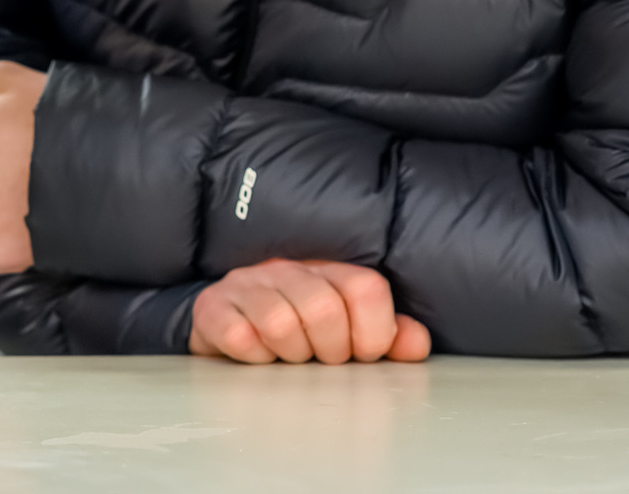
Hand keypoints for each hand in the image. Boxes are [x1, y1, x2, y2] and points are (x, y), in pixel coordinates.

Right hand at [188, 260, 432, 363]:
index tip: (362, 354)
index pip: (366, 288)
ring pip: (279, 323)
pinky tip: (257, 355)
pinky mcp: (212, 307)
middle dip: (330, 350)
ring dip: (289, 355)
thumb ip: (386, 335)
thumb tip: (416, 344)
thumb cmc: (296, 329)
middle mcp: (287, 269)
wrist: (226, 323)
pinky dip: (252, 356)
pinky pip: (238, 336)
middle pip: (324, 308)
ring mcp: (246, 284)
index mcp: (327, 271)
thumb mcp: (346, 330)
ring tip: (288, 357)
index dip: (374, 332)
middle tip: (320, 359)